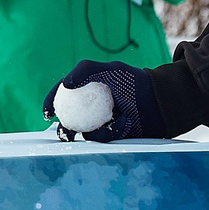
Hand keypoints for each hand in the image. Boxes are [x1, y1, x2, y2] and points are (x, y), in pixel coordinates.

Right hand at [43, 60, 174, 141]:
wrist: (161, 101)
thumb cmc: (136, 82)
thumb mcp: (112, 70)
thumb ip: (87, 70)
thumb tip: (65, 85)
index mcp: (89, 90)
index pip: (64, 96)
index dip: (52, 103)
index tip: (47, 112)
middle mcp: (93, 107)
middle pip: (70, 120)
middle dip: (63, 130)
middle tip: (65, 132)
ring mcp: (103, 122)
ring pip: (84, 133)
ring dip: (90, 132)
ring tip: (108, 123)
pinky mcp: (114, 136)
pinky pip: (102, 139)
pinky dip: (109, 132)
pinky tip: (124, 123)